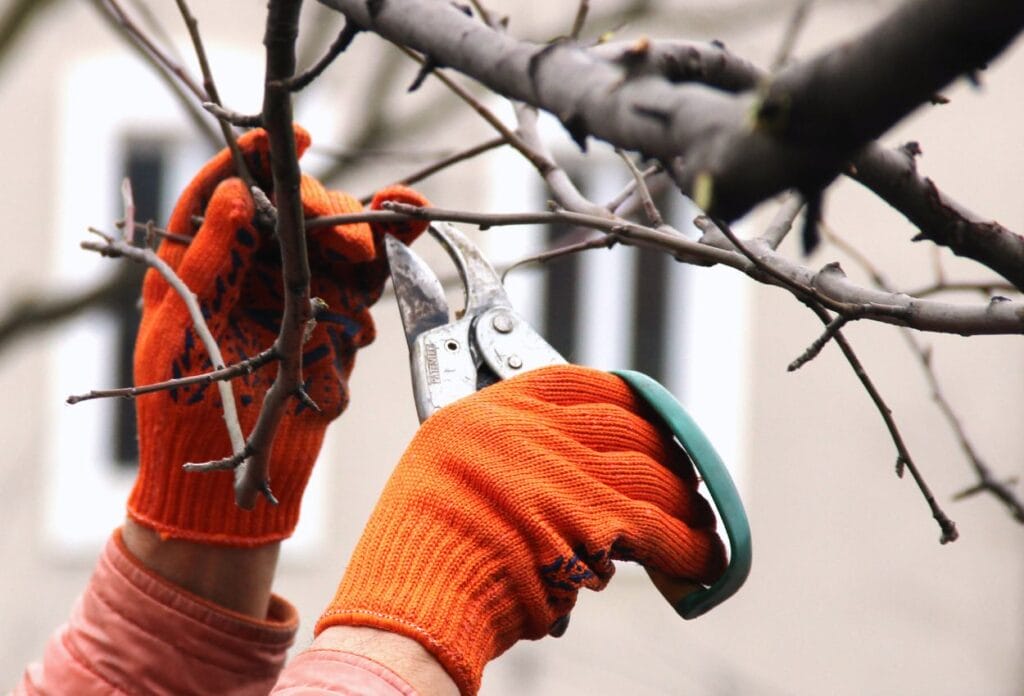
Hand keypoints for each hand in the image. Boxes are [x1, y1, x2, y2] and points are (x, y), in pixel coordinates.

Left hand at [128, 126, 428, 545]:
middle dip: (328, 212)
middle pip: (296, 210)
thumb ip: (209, 265)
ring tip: (402, 219)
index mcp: (203, 263)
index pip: (229, 190)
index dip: (258, 155)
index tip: (293, 136)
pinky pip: (369, 281)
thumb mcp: (179, 336)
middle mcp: (255, 269)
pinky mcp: (338, 321)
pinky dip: (393, 257)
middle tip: (352, 244)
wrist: (231, 488)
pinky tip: (402, 242)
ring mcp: (301, 292)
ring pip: (341, 237)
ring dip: (372, 224)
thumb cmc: (182, 414)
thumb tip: (240, 194)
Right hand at [316, 365, 725, 693]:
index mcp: (489, 412)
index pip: (579, 383)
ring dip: (683, 502)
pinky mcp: (592, 521)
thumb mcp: (447, 473)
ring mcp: (562, 471)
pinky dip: (688, 546)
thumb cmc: (419, 555)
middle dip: (663, 453)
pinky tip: (702, 558)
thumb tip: (576, 474)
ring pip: (650, 475)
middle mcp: (528, 431)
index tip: (645, 414)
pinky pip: (660, 527)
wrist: (412, 605)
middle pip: (625, 426)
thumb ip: (506, 458)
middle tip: (679, 476)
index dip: (624, 398)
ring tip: (695, 521)